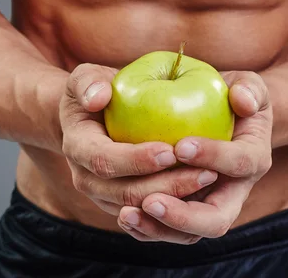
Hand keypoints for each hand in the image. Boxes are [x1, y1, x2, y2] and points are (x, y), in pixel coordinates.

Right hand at [59, 63, 218, 215]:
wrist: (92, 115)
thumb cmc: (96, 89)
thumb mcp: (86, 76)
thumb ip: (88, 81)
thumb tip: (97, 97)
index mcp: (77, 148)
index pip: (104, 161)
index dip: (136, 160)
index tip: (169, 151)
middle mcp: (86, 178)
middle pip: (126, 194)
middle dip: (166, 186)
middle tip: (204, 172)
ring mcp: (104, 195)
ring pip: (142, 208)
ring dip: (177, 198)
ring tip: (209, 177)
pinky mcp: (124, 202)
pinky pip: (151, 212)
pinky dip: (178, 203)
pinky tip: (205, 187)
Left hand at [117, 71, 272, 243]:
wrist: (224, 118)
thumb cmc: (232, 96)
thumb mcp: (247, 83)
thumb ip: (250, 87)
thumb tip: (242, 100)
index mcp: (254, 158)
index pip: (239, 164)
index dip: (213, 156)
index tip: (180, 145)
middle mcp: (235, 191)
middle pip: (217, 220)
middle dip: (184, 216)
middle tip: (150, 200)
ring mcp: (210, 205)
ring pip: (189, 234)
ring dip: (158, 228)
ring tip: (127, 212)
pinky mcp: (187, 211)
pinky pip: (168, 231)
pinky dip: (147, 229)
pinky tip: (123, 214)